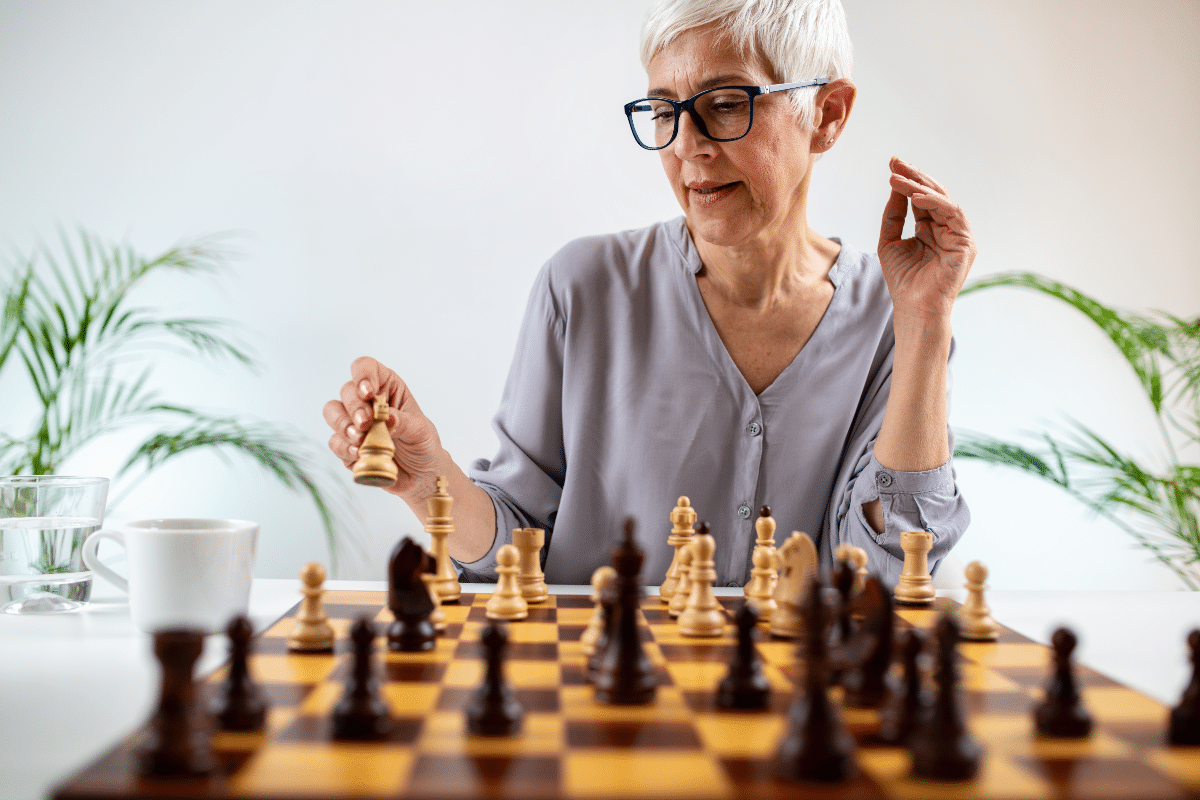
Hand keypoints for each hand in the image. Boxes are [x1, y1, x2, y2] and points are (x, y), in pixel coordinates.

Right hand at [323, 356, 442, 498]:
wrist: (421, 476)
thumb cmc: (424, 446)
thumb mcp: (421, 431)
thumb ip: (403, 422)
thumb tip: (387, 417)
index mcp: (387, 388)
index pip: (367, 368)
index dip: (363, 375)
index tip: (368, 392)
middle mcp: (367, 402)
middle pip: (346, 391)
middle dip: (354, 407)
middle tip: (366, 423)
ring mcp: (355, 423)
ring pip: (332, 412)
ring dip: (342, 425)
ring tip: (360, 439)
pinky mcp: (348, 445)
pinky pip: (334, 441)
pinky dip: (344, 448)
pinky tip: (359, 454)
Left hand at [877, 157, 976, 323]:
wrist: (914, 307)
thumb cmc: (903, 280)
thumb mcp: (889, 241)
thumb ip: (893, 215)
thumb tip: (895, 187)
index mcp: (930, 228)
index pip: (921, 198)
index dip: (908, 181)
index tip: (891, 166)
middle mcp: (946, 228)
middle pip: (933, 194)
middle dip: (914, 177)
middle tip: (896, 163)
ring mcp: (958, 234)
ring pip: (941, 200)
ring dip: (920, 187)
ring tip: (898, 178)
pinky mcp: (966, 242)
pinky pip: (952, 213)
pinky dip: (934, 203)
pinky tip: (914, 196)